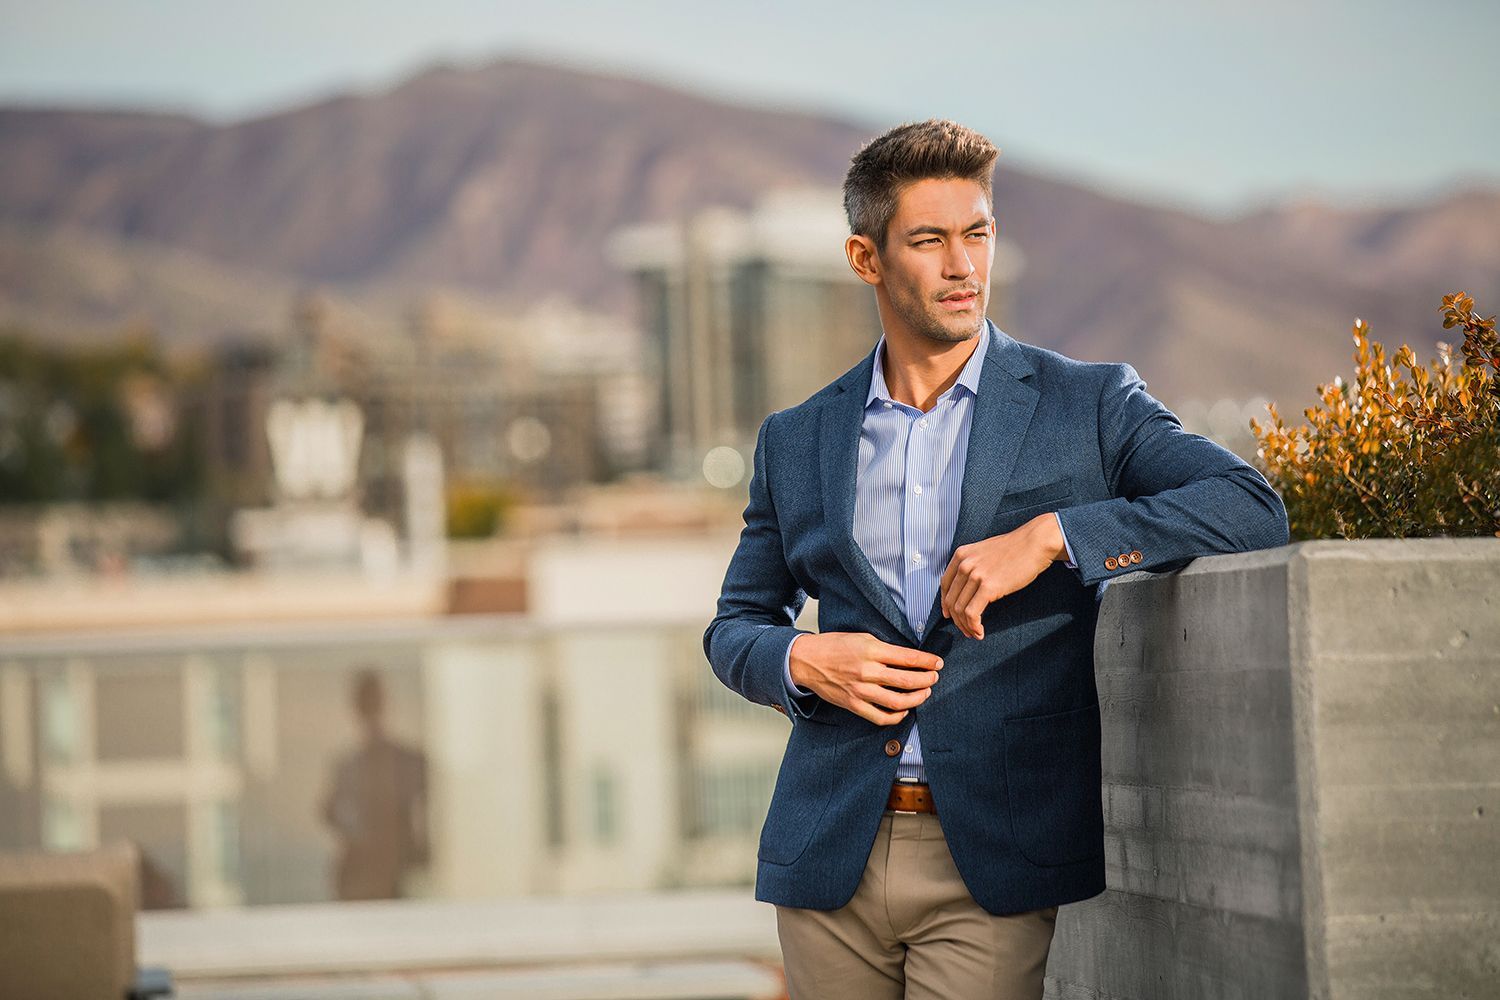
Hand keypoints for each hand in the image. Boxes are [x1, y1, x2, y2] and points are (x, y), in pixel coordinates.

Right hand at [788, 632, 943, 725]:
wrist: (807, 661)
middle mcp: (867, 671)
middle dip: (927, 680)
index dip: (927, 662)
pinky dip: (897, 716)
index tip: (937, 663)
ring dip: (917, 698)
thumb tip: (908, 659)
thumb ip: (884, 649)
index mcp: (871, 650)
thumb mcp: (862, 638)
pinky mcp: (854, 705)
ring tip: (924, 693)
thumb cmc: (834, 646)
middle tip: (934, 678)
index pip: (908, 658)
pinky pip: (881, 717)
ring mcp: (860, 691)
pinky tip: (904, 709)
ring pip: (898, 701)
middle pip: (908, 680)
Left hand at [940, 512, 1066, 639]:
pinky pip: (972, 613)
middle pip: (951, 600)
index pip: (945, 585)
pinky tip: (980, 632)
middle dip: (956, 620)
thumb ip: (972, 565)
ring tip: (974, 634)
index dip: (945, 604)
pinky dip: (974, 626)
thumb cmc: (1015, 549)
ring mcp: (975, 575)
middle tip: (965, 630)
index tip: (950, 615)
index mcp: (961, 555)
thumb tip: (966, 588)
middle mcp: (964, 564)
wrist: (1034, 543)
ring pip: (960, 610)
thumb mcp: (984, 551)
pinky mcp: (988, 587)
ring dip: (966, 627)